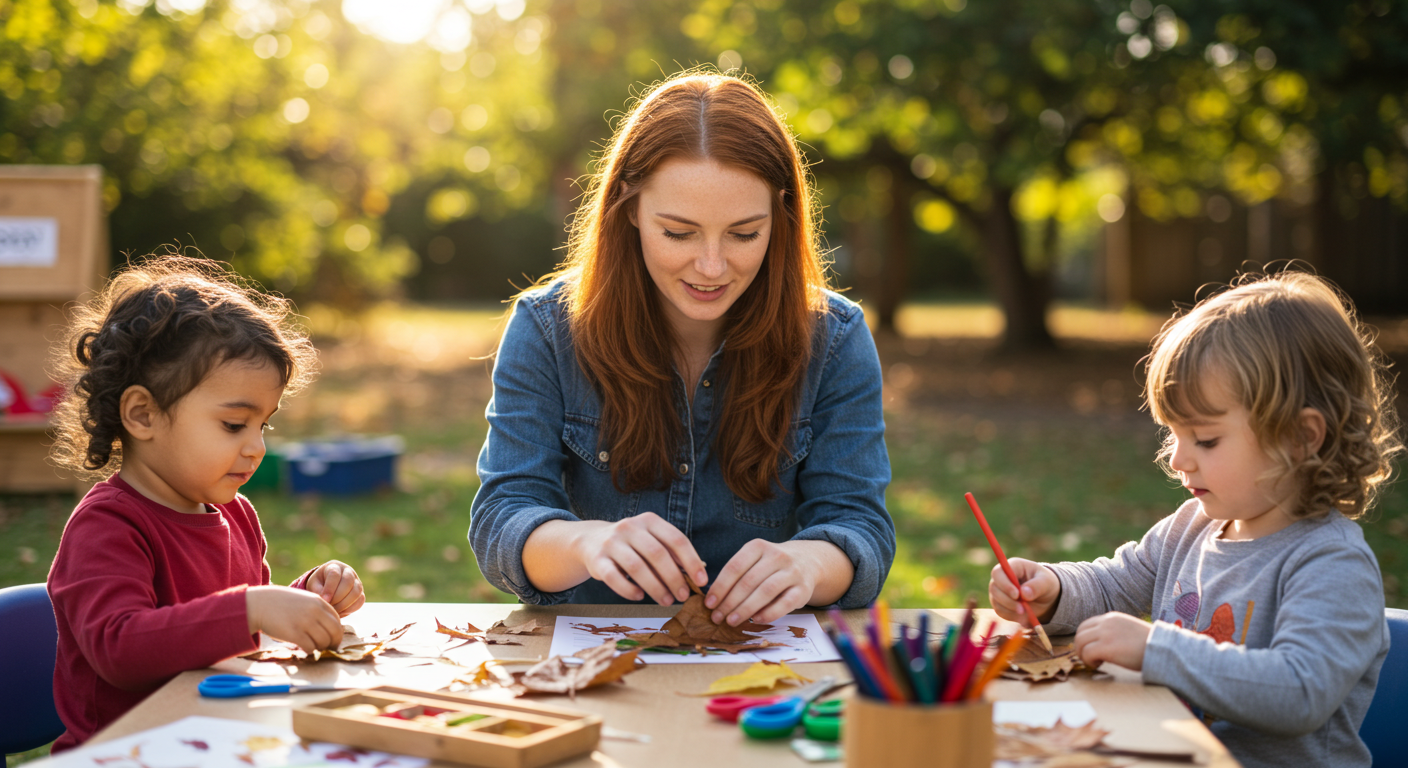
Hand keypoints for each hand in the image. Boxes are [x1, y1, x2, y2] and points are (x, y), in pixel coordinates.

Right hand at [246, 585, 343, 652]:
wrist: (259, 604)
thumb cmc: (280, 603)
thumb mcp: (303, 599)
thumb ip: (317, 609)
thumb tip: (329, 627)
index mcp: (318, 601)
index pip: (337, 620)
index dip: (337, 632)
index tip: (334, 639)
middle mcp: (314, 611)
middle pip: (335, 632)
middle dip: (334, 643)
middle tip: (329, 648)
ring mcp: (305, 622)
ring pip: (323, 642)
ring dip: (320, 648)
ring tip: (314, 647)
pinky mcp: (294, 634)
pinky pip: (310, 647)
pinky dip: (310, 651)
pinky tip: (305, 649)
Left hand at [305, 560, 364, 616]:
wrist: (326, 586)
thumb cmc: (318, 585)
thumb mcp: (313, 585)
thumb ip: (317, 591)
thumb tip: (326, 601)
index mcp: (334, 566)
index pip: (335, 574)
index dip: (330, 588)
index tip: (324, 600)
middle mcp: (348, 571)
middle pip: (348, 582)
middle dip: (338, 597)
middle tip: (329, 607)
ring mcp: (356, 581)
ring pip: (356, 592)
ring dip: (344, 604)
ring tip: (334, 611)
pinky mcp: (361, 592)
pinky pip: (360, 600)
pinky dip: (351, 608)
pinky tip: (340, 611)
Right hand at [573, 512, 706, 605]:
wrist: (590, 541)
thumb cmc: (631, 545)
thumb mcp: (651, 540)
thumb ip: (671, 554)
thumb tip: (698, 575)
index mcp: (649, 521)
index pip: (676, 539)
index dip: (691, 561)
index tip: (701, 581)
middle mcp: (630, 527)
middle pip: (657, 554)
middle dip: (674, 578)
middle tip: (683, 596)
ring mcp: (611, 542)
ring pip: (637, 567)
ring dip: (655, 587)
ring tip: (666, 601)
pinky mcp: (597, 559)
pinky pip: (614, 578)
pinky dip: (629, 590)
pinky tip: (639, 597)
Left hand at [706, 539, 816, 625]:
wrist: (807, 561)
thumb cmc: (771, 566)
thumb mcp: (754, 560)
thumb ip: (737, 575)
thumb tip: (714, 600)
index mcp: (758, 546)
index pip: (734, 567)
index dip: (720, 587)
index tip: (709, 604)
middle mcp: (776, 556)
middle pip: (748, 581)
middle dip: (729, 602)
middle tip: (717, 617)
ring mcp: (792, 572)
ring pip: (765, 591)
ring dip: (745, 609)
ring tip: (731, 621)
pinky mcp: (803, 589)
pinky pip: (785, 603)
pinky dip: (768, 613)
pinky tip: (755, 620)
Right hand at [988, 558, 1059, 624]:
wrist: (1046, 597)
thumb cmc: (1046, 583)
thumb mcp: (1046, 582)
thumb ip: (1036, 586)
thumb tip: (1024, 593)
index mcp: (1012, 566)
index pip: (998, 572)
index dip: (1004, 584)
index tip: (1016, 595)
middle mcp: (1002, 577)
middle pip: (994, 588)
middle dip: (1007, 600)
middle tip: (1022, 609)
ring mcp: (999, 591)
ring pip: (996, 601)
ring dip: (1010, 609)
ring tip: (1026, 613)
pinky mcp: (1000, 604)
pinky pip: (1000, 611)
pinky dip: (1011, 616)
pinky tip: (1023, 616)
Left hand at [1073, 612, 1153, 670]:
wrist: (1163, 648)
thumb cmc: (1150, 644)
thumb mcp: (1129, 630)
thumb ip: (1114, 632)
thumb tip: (1103, 643)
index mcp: (1112, 618)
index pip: (1087, 625)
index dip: (1085, 639)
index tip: (1092, 650)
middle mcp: (1106, 622)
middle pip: (1080, 633)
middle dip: (1081, 647)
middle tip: (1090, 659)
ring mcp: (1105, 634)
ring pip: (1079, 642)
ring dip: (1083, 655)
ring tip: (1095, 662)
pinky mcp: (1106, 647)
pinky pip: (1086, 653)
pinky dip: (1089, 661)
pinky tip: (1100, 665)